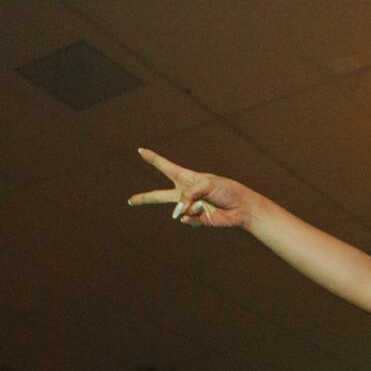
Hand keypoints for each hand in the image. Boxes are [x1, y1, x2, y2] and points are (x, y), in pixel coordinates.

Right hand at [128, 150, 257, 228]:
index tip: (140, 151)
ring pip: (177, 210)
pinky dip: (194, 216)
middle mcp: (185, 193)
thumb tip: (176, 213)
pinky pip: (186, 219)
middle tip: (130, 201)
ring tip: (207, 204)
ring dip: (191, 206)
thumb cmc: (226, 190)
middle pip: (159, 196)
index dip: (153, 159)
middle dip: (145, 198)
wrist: (240, 207)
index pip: (166, 167)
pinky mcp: (195, 219)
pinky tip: (205, 213)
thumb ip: (188, 195)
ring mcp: (189, 207)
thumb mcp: (206, 185)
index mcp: (186, 178)